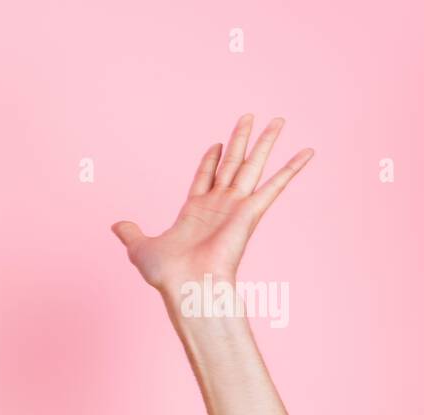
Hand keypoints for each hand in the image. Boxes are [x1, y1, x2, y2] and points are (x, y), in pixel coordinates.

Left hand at [111, 114, 311, 295]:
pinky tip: (307, 151)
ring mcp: (236, 207)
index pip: (205, 177)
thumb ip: (131, 233)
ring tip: (278, 120)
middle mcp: (218, 206)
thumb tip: (115, 225)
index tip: (217, 143)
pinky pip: (276, 185)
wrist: (188, 287)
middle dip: (240, 140)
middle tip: (249, 117)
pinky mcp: (251, 212)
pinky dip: (292, 168)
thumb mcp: (140, 248)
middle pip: (232, 164)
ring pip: (253, 165)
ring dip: (266, 142)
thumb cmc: (167, 275)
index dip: (210, 159)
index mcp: (195, 211)